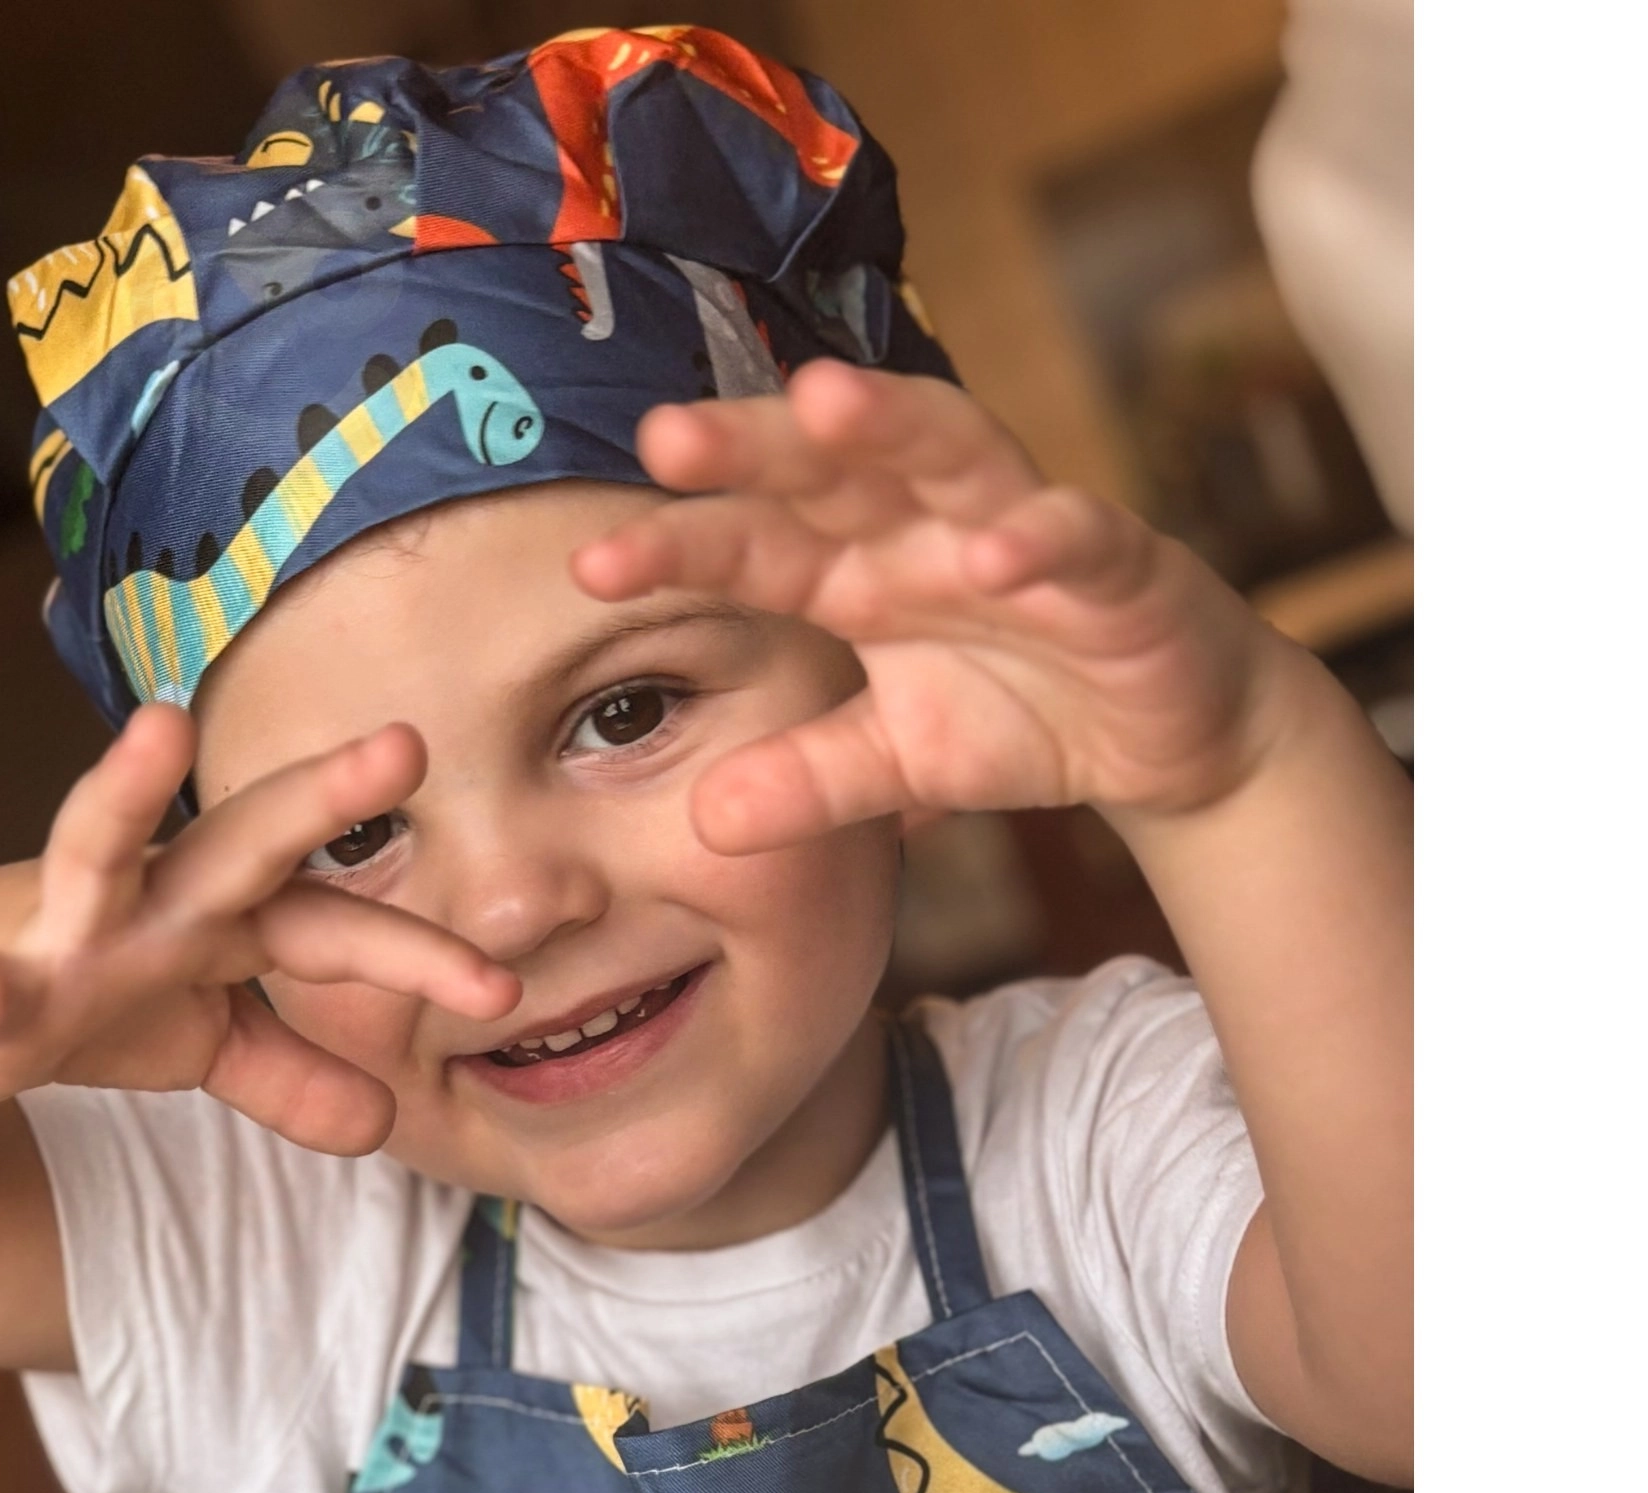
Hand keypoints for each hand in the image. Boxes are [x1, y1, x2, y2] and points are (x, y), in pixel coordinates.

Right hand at [0, 707, 516, 1156]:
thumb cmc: (86, 995)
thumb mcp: (203, 1043)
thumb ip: (292, 1076)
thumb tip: (386, 1121)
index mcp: (224, 916)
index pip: (335, 927)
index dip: (415, 955)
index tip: (501, 990)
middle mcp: (153, 897)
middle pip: (248, 840)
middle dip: (319, 794)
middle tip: (401, 744)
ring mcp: (62, 924)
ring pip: (96, 843)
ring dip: (126, 786)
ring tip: (160, 727)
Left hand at [572, 361, 1309, 850]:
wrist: (1164, 735)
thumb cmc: (1019, 716)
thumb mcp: (896, 765)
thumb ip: (807, 783)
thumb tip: (704, 822)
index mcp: (862, 573)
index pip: (756, 545)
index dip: (679, 547)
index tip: (592, 565)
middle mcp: (927, 530)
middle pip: (829, 468)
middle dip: (753, 446)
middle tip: (665, 434)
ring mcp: (1022, 531)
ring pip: (951, 454)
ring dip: (891, 426)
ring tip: (822, 405)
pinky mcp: (1117, 564)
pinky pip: (1076, 539)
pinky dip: (1040, 539)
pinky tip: (996, 550)